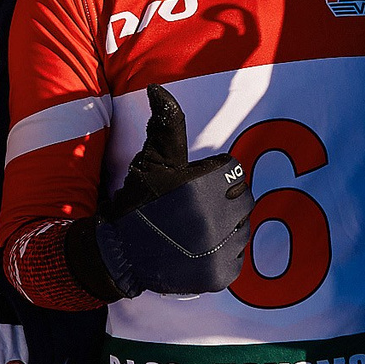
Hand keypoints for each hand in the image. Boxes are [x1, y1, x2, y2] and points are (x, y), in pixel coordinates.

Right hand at [70, 86, 248, 299]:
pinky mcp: (220, 275)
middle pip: (244, 200)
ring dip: (227, 228)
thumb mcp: (152, 160)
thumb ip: (166, 124)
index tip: (195, 187)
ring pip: (244, 230)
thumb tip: (158, 88)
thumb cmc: (138, 202)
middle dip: (224, 201)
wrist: (119, 253)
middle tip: (197, 209)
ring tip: (198, 230)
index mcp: (205, 184)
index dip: (214, 176)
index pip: (234, 171)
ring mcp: (220, 249)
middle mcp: (216, 217)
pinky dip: (223, 256)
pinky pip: (238, 258)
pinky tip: (199, 251)